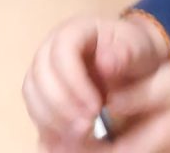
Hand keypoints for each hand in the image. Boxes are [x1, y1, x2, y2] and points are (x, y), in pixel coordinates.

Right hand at [23, 14, 169, 150]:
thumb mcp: (137, 49)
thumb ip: (125, 54)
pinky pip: (35, 107)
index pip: (62, 48)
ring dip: (51, 117)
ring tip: (78, 136)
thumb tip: (105, 64)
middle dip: (60, 104)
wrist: (128, 59)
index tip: (96, 108)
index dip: (73, 79)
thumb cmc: (132, 51)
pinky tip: (66, 140)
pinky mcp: (43, 90)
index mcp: (75, 30)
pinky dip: (47, 125)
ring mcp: (44, 67)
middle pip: (40, 71)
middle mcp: (53, 45)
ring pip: (32, 91)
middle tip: (86, 128)